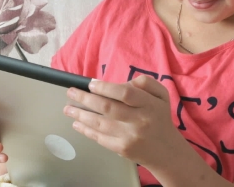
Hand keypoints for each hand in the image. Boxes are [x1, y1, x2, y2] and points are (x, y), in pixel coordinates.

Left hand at [63, 75, 184, 166]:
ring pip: (100, 123)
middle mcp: (139, 120)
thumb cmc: (159, 117)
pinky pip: (100, 138)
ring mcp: (129, 136)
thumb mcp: (161, 95)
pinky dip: (86, 130)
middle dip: (86, 99)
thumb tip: (119, 83)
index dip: (106, 88)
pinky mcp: (122, 149)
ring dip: (80, 115)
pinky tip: (77, 124)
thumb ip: (145, 83)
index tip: (91, 84)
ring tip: (68, 108)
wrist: (166, 150)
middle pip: (108, 108)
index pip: (125, 93)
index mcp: (149, 104)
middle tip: (71, 92)